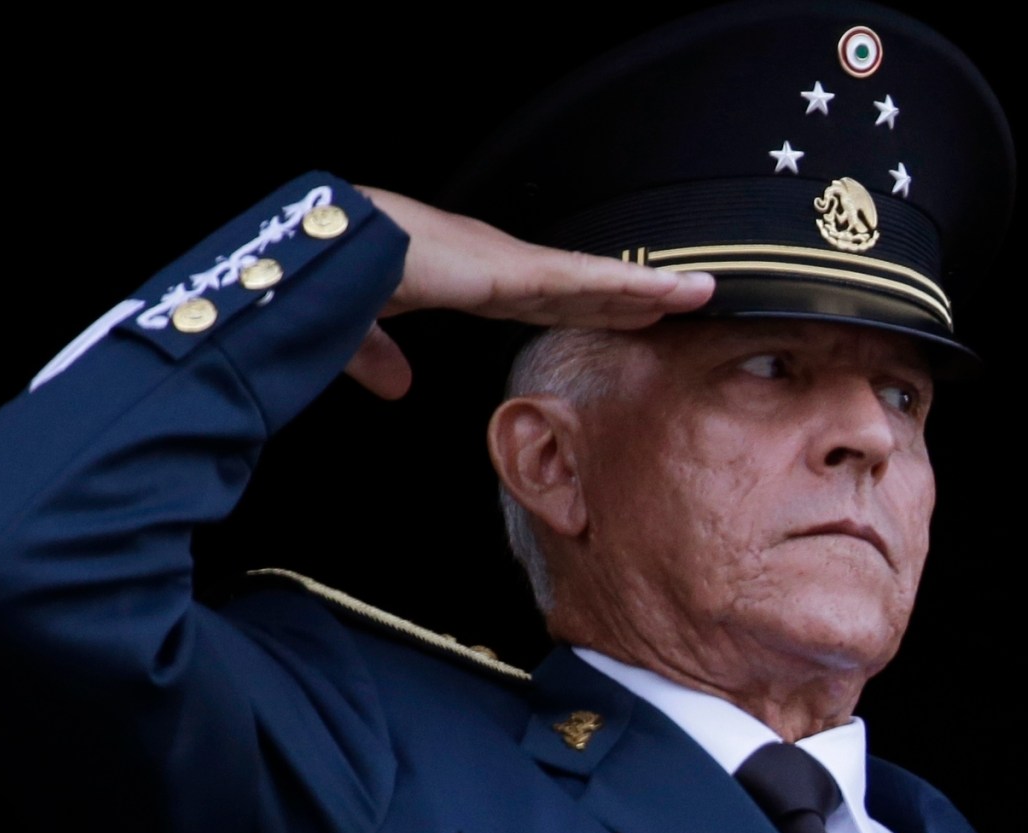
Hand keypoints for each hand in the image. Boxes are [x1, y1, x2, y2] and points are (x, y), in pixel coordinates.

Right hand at [340, 187, 716, 398]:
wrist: (327, 249)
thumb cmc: (337, 279)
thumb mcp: (363, 332)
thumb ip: (382, 358)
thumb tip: (395, 388)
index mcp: (466, 280)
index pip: (541, 300)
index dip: (585, 307)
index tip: (621, 315)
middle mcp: (497, 265)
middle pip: (582, 289)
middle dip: (630, 298)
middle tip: (682, 304)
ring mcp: (510, 263)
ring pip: (597, 281)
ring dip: (650, 288)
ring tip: (700, 293)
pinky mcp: (516, 268)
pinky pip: (588, 280)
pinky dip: (634, 286)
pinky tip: (671, 291)